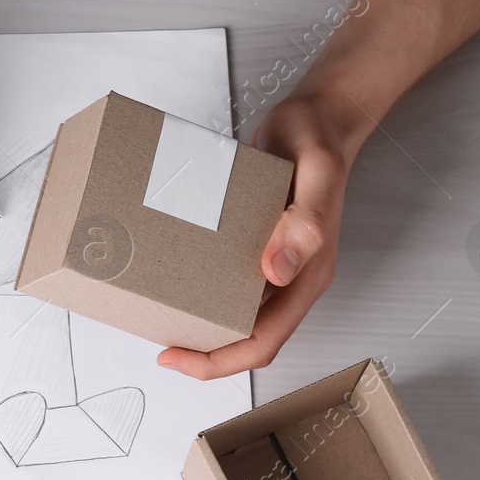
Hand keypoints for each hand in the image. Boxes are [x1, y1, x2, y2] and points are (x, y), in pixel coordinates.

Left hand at [158, 92, 357, 378]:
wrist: (316, 118)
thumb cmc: (319, 142)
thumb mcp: (318, 172)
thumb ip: (306, 221)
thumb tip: (278, 270)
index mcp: (309, 275)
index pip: (264, 342)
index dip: (219, 361)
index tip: (175, 356)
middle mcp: (290, 278)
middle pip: (245, 338)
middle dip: (203, 351)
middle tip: (159, 344)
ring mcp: (273, 266)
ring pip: (234, 315)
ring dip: (199, 325)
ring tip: (160, 317)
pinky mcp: (254, 248)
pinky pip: (226, 283)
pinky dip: (198, 290)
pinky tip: (172, 279)